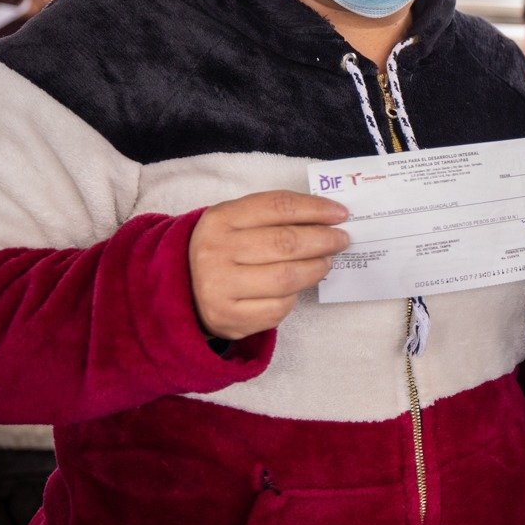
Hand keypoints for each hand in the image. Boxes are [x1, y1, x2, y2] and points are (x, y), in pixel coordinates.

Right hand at [188, 190, 350, 339]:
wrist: (183, 290)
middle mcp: (215, 251)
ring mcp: (219, 287)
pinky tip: (296, 288)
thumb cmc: (224, 250)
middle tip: (341, 240)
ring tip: (326, 262)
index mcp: (220, 219)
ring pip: (286, 278)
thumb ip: (275, 217)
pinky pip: (278, 308)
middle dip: (323, 240)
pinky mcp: (228, 318)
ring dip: (316, 269)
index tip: (340, 213)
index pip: (277, 206)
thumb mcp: (237, 223)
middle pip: (285, 243)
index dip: (315, 209)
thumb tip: (328, 218)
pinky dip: (294, 297)